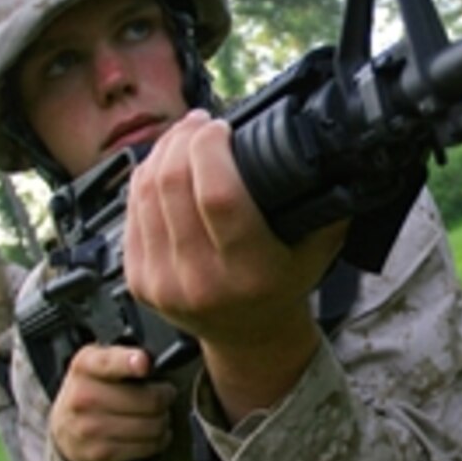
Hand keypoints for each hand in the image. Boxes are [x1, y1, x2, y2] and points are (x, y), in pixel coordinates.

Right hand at [49, 345, 175, 460]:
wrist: (64, 427)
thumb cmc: (92, 389)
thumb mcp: (99, 363)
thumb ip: (124, 356)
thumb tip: (156, 362)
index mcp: (86, 365)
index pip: (109, 362)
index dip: (129, 362)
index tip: (144, 363)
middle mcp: (83, 397)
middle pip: (149, 399)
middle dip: (166, 396)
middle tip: (166, 394)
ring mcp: (89, 428)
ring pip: (153, 425)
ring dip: (164, 420)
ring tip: (158, 414)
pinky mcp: (100, 454)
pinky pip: (147, 447)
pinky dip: (158, 440)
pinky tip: (152, 433)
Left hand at [123, 110, 346, 419]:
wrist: (250, 337)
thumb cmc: (285, 285)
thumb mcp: (317, 248)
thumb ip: (325, 203)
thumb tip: (331, 150)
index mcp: (251, 272)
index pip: (218, 195)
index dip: (213, 148)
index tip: (222, 127)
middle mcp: (202, 281)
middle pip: (174, 185)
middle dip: (185, 139)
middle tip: (202, 123)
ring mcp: (164, 283)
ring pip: (145, 192)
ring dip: (162, 151)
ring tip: (184, 135)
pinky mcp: (138, 279)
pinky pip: (130, 211)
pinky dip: (145, 178)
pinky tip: (164, 164)